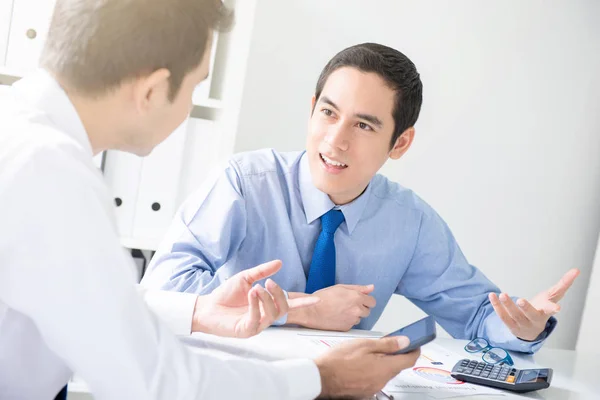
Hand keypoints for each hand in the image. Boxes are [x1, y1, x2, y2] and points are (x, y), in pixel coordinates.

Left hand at [192, 260, 318, 337]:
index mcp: (266, 305)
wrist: (207, 306)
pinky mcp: (246, 331)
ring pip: (272, 313)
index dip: (303, 303)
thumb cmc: (225, 294)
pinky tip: (251, 294)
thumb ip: (262, 271)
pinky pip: (257, 318)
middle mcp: (264, 317)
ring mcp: (257, 325)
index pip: (288, 305)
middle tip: (268, 282)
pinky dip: (256, 305)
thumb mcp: (245, 278)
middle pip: (283, 308)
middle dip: (279, 293)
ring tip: (256, 287)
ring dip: (266, 298)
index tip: (317, 300)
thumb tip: (279, 263)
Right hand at [288, 284, 375, 330]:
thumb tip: (371, 287)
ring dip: (354, 315)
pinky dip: (348, 321)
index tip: (360, 300)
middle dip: (361, 308)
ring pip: (360, 318)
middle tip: (348, 305)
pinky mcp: (347, 328)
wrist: (311, 311)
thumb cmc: (323, 298)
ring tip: (341, 311)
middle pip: (367, 311)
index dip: (366, 300)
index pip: (372, 302)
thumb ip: (358, 288)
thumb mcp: (340, 287)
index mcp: (356, 297)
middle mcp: (357, 310)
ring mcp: (352, 320)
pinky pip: (352, 324)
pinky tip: (338, 316)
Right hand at [315, 336, 419, 397]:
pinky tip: (361, 364)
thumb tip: (404, 341)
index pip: (409, 360)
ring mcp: (373, 388)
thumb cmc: (339, 360)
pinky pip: (374, 380)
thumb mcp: (364, 344)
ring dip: (383, 363)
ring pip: (384, 373)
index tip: (414, 344)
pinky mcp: (364, 392)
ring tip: (368, 353)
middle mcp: (382, 381)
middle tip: (388, 344)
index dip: (414, 350)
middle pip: (396, 367)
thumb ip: (387, 344)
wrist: (321, 378)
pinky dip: (373, 371)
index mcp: (386, 367)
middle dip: (396, 355)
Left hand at [489, 268, 579, 340]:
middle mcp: (534, 320)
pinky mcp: (510, 326)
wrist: (531, 330)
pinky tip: (492, 296)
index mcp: (545, 312)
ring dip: (507, 305)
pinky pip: (502, 317)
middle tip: (521, 300)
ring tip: (501, 295)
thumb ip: (564, 284)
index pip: (550, 311)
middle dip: (526, 308)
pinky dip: (497, 306)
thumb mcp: (553, 296)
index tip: (558, 309)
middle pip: (530, 315)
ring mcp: (521, 324)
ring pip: (514, 316)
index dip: (553, 309)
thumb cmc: (543, 309)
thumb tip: (576, 270)